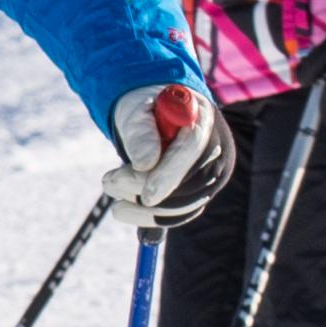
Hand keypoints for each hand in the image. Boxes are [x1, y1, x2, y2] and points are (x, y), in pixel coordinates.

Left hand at [103, 82, 230, 226]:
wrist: (158, 114)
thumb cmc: (147, 108)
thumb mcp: (136, 110)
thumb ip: (140, 132)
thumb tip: (144, 164)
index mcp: (203, 120)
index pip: (193, 150)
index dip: (170, 173)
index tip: (146, 194)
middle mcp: (217, 152)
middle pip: (192, 185)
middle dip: (147, 191)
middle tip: (108, 182)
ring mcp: (212, 176)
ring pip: (184, 206)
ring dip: (143, 207)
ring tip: (110, 187)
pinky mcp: (198, 194)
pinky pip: (178, 215)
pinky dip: (150, 218)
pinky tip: (127, 214)